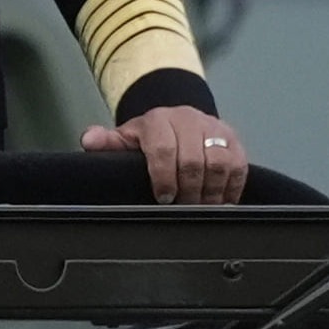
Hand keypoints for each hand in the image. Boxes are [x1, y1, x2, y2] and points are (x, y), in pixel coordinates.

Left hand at [83, 105, 244, 203]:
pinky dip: (231, 188)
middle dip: (188, 190)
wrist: (177, 120)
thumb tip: (89, 140)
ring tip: (201, 208)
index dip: (164, 177)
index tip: (163, 198)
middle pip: (194, 160)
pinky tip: (220, 202)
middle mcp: (189, 120)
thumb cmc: (150, 137)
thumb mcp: (126, 139)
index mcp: (158, 120)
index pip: (164, 149)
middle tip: (183, 208)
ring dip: (211, 192)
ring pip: (219, 163)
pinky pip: (238, 166)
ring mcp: (214, 129)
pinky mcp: (234, 140)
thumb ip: (107, 142)